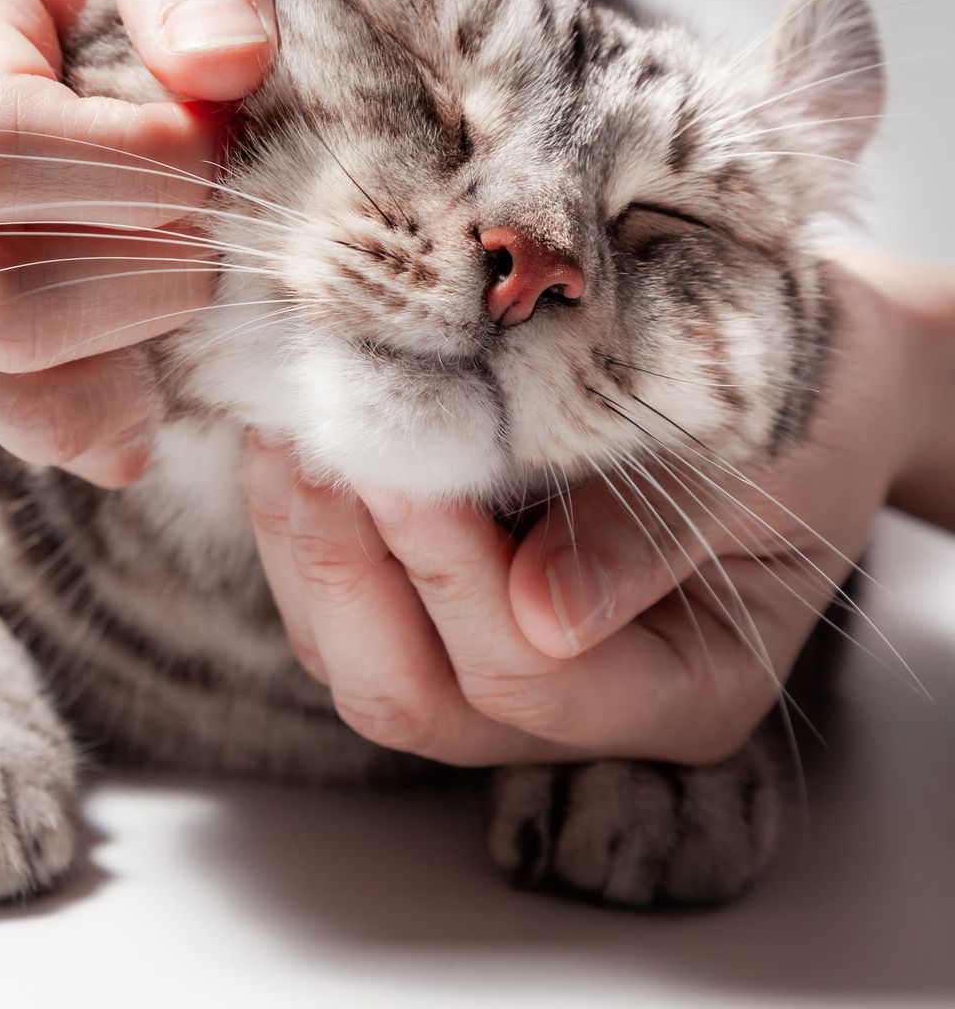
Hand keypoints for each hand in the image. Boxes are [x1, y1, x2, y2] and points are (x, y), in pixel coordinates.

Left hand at [244, 260, 919, 766]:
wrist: (807, 372)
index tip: (396, 463)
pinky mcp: (436, 614)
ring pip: (351, 659)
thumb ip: (649, 535)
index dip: (448, 575)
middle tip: (308, 441)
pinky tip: (285, 437)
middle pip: (412, 698)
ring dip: (301, 543)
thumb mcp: (757, 458)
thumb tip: (542, 615)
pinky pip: (337, 605)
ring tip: (280, 425)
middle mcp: (576, 714)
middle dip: (343, 566)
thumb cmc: (803, 404)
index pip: (531, 677)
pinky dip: (299, 526)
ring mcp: (494, 671)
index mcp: (684, 696)